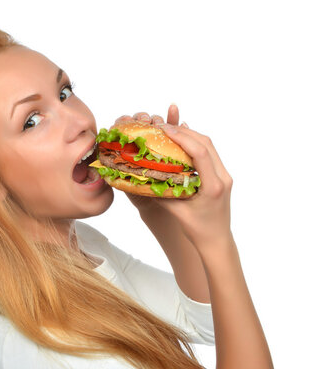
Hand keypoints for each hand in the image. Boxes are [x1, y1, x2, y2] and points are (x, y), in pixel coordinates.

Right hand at [112, 107, 233, 249]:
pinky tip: (183, 142)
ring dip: (191, 136)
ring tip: (171, 132)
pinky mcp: (222, 177)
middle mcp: (223, 177)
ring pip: (210, 147)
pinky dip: (196, 145)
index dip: (182, 138)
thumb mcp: (177, 212)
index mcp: (214, 186)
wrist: (217, 241)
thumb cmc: (198, 231)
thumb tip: (143, 177)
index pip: (200, 153)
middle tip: (164, 127)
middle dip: (185, 132)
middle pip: (206, 144)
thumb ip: (162, 193)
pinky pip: (210, 154)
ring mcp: (225, 176)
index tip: (165, 130)